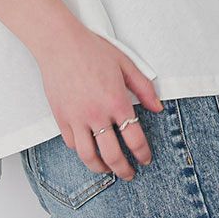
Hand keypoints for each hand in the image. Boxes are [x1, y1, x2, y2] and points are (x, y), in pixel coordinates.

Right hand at [34, 27, 163, 180]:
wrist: (60, 43)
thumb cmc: (92, 49)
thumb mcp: (125, 63)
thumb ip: (144, 87)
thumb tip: (158, 108)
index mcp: (116, 102)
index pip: (135, 139)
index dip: (143, 154)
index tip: (145, 160)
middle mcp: (97, 115)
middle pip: (113, 156)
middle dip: (124, 170)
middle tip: (129, 174)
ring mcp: (77, 118)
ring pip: (89, 156)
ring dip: (101, 168)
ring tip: (107, 169)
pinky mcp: (61, 117)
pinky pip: (72, 144)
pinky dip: (81, 151)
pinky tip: (88, 149)